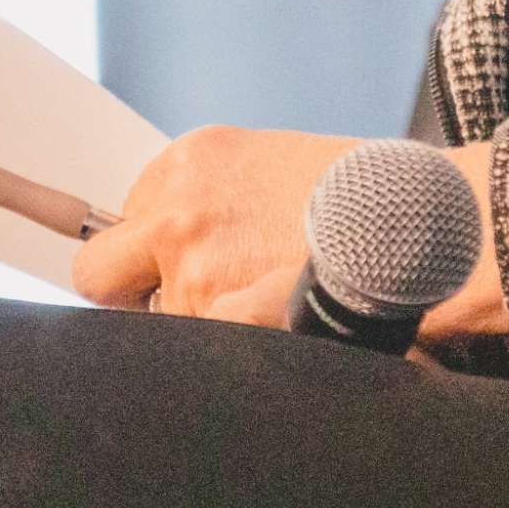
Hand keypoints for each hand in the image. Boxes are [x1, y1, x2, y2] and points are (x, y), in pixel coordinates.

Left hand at [74, 127, 353, 326]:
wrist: (412, 215)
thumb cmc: (350, 191)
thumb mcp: (263, 162)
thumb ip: (206, 195)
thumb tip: (164, 238)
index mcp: (186, 162)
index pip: (122, 219)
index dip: (151, 249)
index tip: (177, 260)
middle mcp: (177, 211)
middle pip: (97, 272)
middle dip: (127, 290)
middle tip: (167, 302)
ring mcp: (194, 267)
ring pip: (155, 323)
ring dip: (195, 320)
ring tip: (262, 306)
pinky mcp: (221, 312)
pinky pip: (192, 345)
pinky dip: (220, 345)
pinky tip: (256, 335)